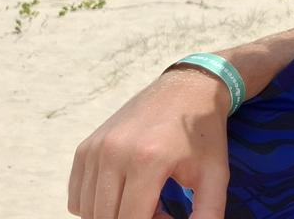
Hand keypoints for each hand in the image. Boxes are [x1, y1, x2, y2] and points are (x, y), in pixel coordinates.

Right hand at [68, 66, 232, 218]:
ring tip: (147, 200)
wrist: (187, 88)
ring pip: (89, 211)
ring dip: (115, 215)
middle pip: (106, 218)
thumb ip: (208, 211)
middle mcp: (114, 153)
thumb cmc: (203, 134)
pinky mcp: (85, 148)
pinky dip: (98, 205)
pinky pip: (78, 197)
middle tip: (160, 210)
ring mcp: (95, 149)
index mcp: (148, 160)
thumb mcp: (215, 173)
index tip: (168, 217)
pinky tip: (126, 193)